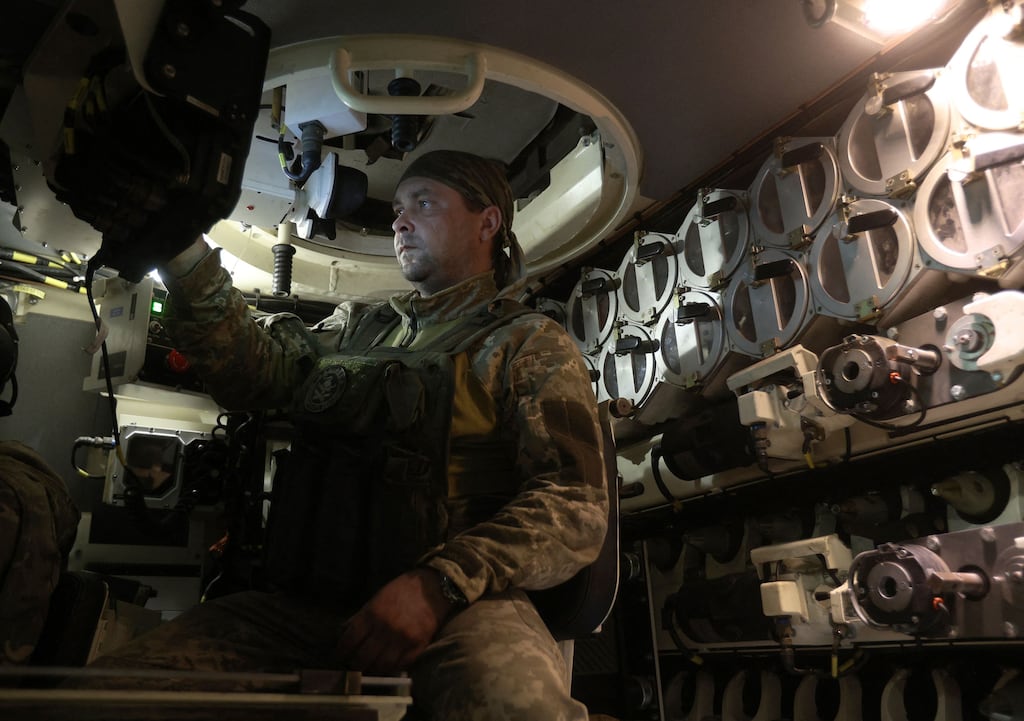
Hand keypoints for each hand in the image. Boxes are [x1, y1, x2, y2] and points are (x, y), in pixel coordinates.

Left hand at [334, 568, 454, 672]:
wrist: (434, 587)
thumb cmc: (402, 590)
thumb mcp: (377, 598)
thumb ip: (361, 617)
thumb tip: (345, 632)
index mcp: (373, 614)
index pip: (350, 640)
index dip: (341, 651)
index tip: (340, 655)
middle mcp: (386, 628)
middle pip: (363, 657)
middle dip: (356, 664)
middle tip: (354, 665)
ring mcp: (403, 639)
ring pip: (381, 666)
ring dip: (373, 669)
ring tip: (370, 668)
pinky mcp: (418, 646)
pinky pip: (401, 665)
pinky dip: (392, 668)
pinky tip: (388, 665)